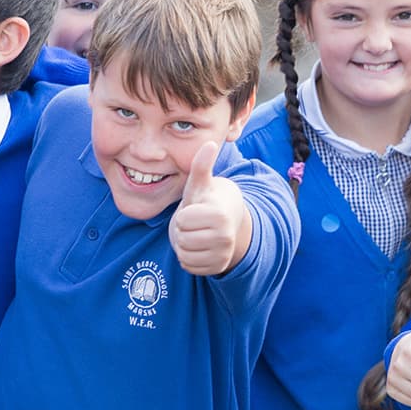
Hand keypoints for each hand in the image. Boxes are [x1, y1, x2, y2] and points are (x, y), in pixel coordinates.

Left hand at [170, 141, 247, 275]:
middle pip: (182, 239)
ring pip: (184, 255)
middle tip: (195, 223)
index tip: (195, 210)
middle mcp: (224, 236)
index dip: (183, 215)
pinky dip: (190, 258)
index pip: (182, 221)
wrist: (228, 220)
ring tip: (197, 233)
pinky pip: (189, 266)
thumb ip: (201, 165)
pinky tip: (200, 246)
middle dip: (183, 231)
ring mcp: (223, 254)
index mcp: (218, 215)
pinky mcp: (218, 267)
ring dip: (185, 245)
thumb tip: (209, 142)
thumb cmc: (208, 199)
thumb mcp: (201, 184)